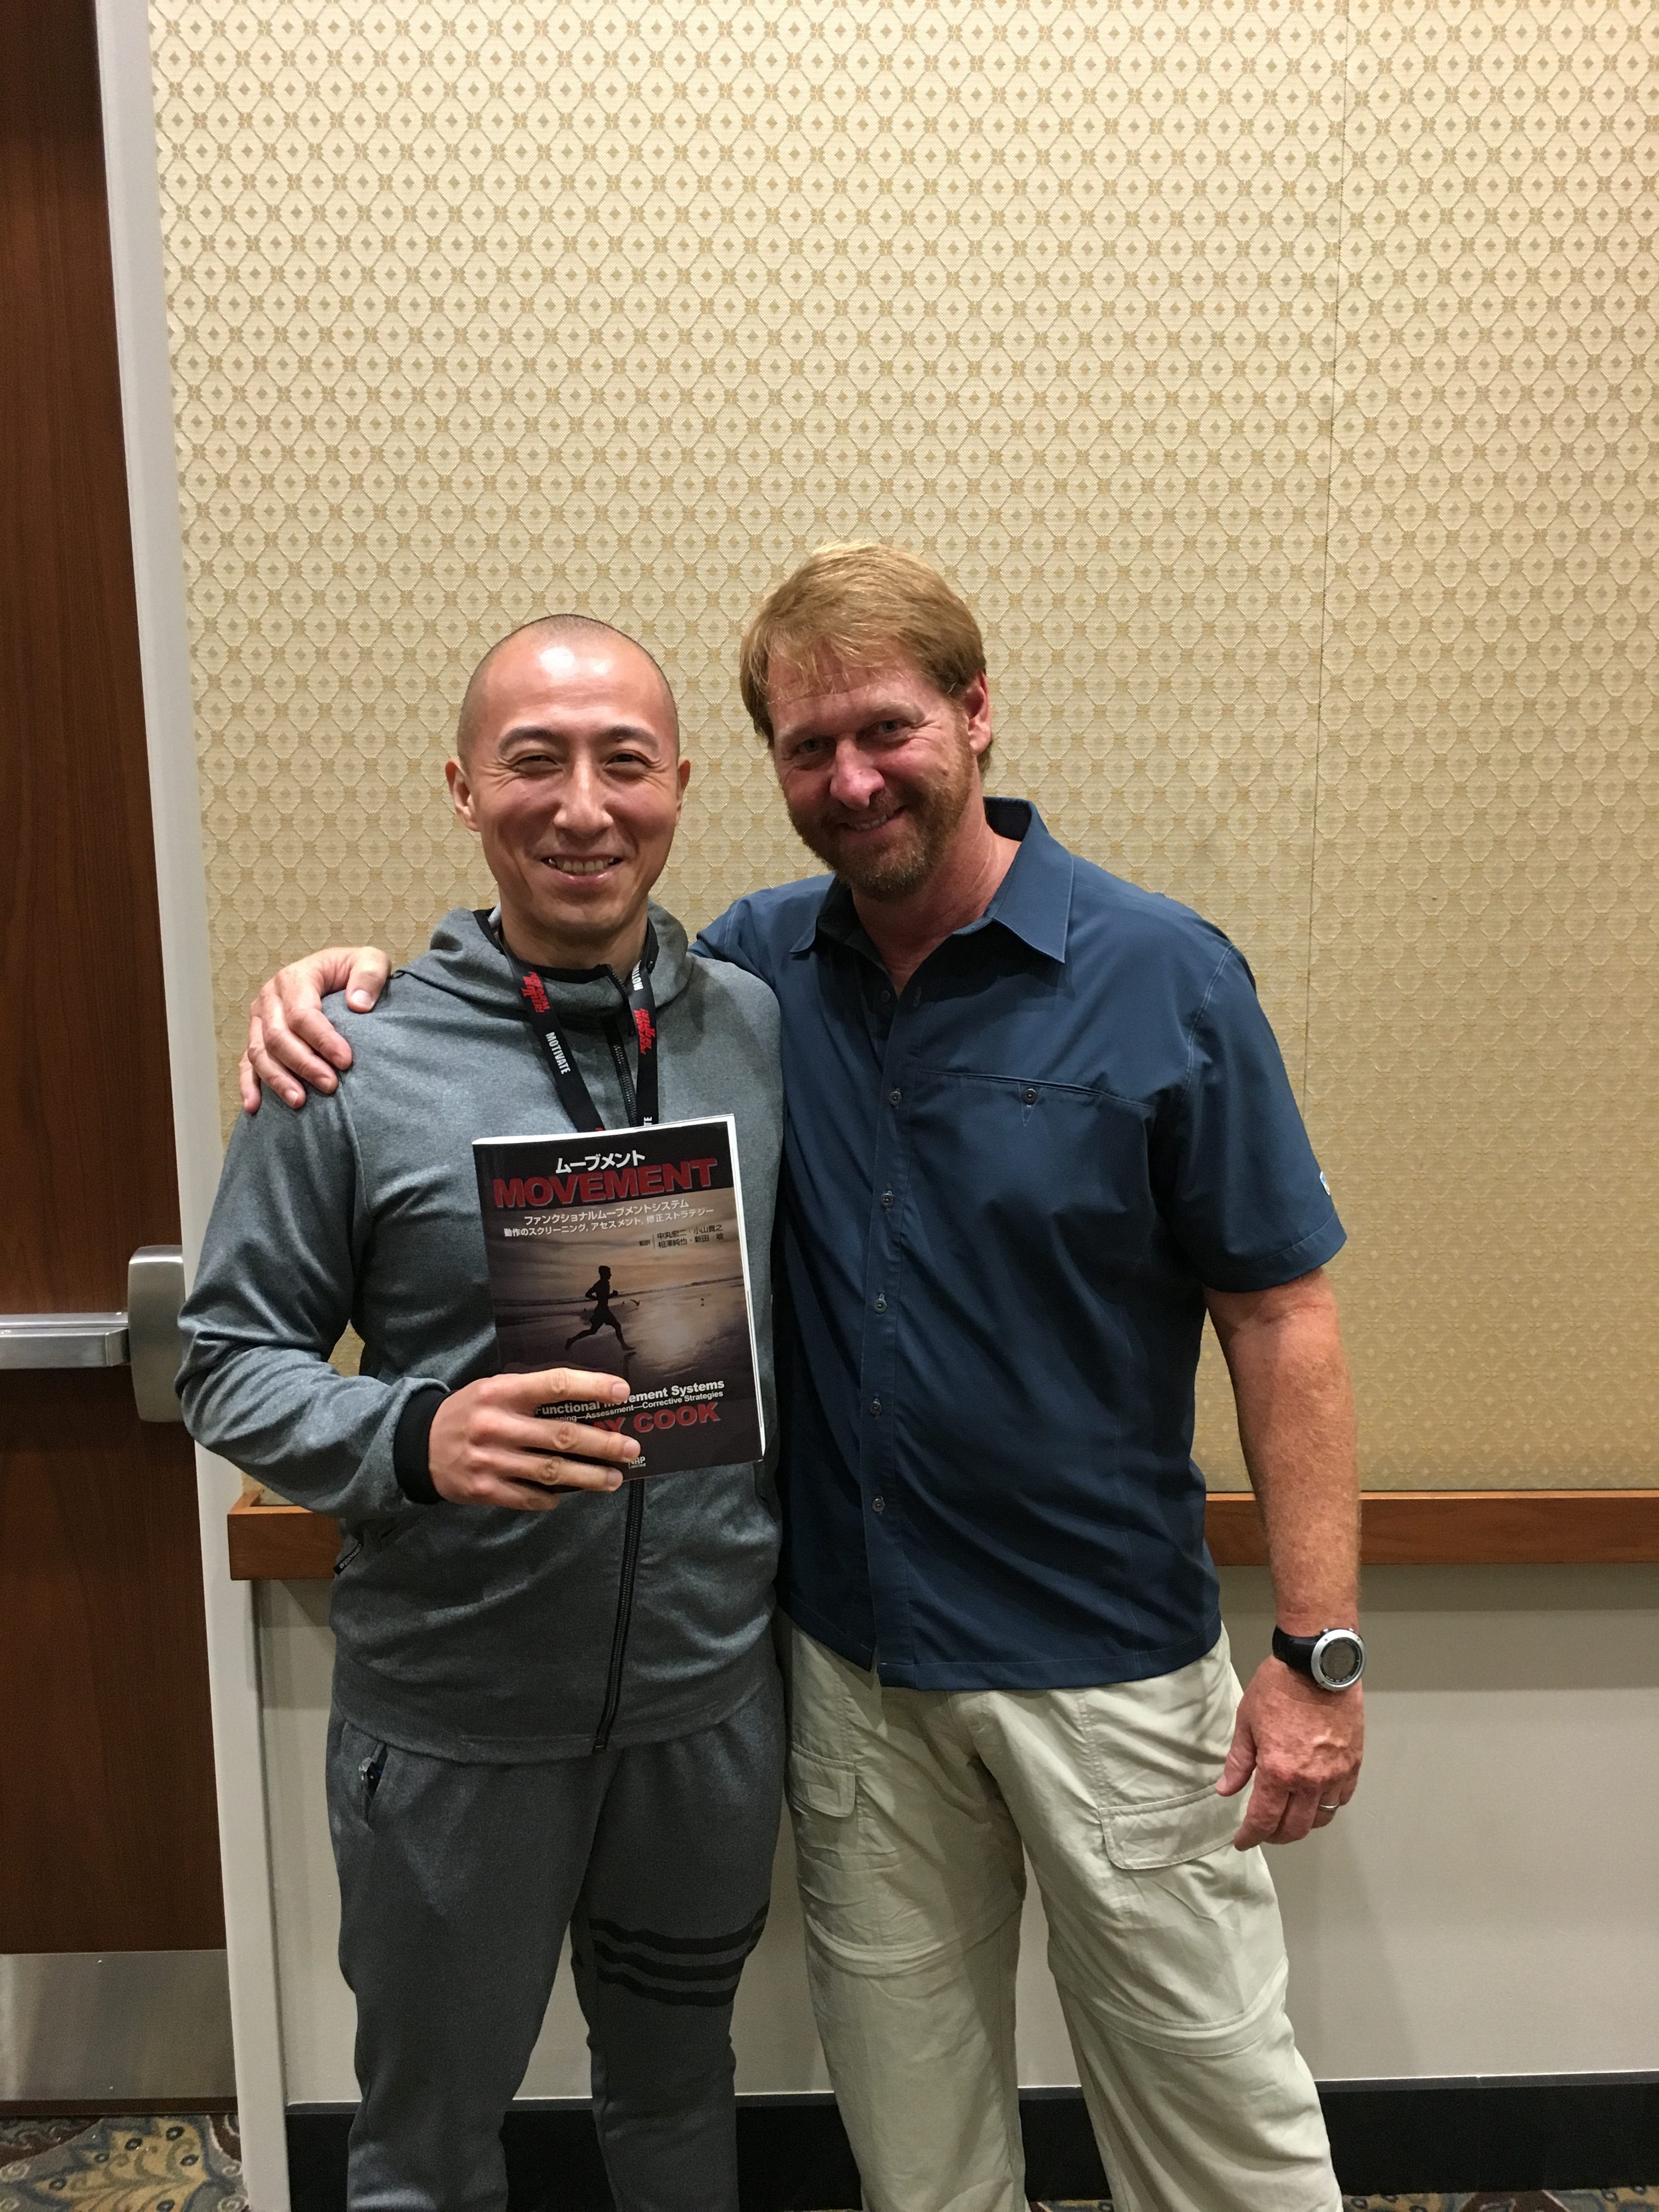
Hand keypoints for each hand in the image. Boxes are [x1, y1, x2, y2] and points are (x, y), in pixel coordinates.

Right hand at [239, 945, 390, 1111]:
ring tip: (300, 1101)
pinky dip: (248, 1085)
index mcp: (294, 978)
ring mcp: (259, 1020)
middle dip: (304, 1064)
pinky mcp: (256, 1038)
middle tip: (330, 1085)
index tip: (346, 1061)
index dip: (323, 1040)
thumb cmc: (354, 972)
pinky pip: (246, 1063)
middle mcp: (269, 998)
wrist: (338, 975)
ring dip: (278, 1079)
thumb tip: (358, 1005)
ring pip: (259, 1053)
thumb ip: (369, 976)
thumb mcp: (371, 961)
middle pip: (278, 1037)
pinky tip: (254, 1107)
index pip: (302, 1014)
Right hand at [426, 1368, 640, 1509]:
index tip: (622, 1392)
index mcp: (502, 1392)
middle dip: (602, 1444)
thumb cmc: (468, 1412)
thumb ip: (532, 1395)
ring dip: (588, 1477)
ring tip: (614, 1479)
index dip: (591, 1387)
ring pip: (551, 1472)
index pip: (555, 1385)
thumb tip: (585, 1404)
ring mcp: (491, 1461)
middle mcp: (497, 1425)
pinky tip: (567, 1495)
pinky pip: (529, 1496)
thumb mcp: (494, 1390)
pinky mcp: (485, 1490)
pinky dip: (552, 1497)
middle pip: (561, 1436)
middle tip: (630, 1449)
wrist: (417, 1445)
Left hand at [1217, 1658, 1363, 1848]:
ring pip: (1320, 1818)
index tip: (1242, 1841)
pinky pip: (1342, 1799)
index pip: (1263, 1820)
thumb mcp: (1247, 1722)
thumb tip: (1226, 1789)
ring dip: (1302, 1823)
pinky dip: (1327, 1806)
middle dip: (1275, 1836)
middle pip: (1294, 1828)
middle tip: (1263, 1831)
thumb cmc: (1279, 1687)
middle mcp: (1309, 1781)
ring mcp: (1335, 1775)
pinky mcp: (1353, 1764)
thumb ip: (1238, 1762)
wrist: (1317, 1664)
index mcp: (1278, 1772)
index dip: (1250, 1836)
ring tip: (1287, 1815)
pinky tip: (1314, 1798)